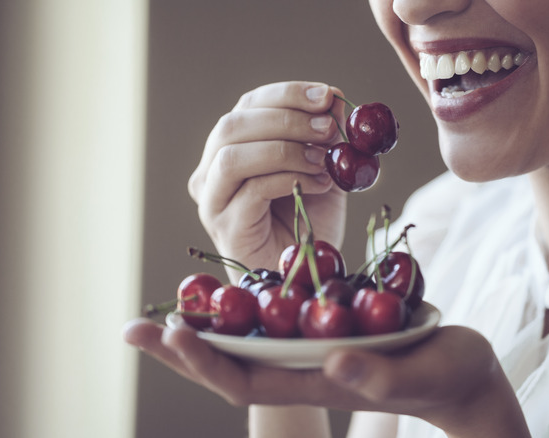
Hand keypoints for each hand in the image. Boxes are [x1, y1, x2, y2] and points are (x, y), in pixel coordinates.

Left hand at [122, 319, 529, 437]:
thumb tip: (334, 360)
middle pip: (231, 360)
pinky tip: (233, 286)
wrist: (463, 372)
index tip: (171, 332)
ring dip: (206, 323)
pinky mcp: (329, 326)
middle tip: (134, 327)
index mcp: (317, 379)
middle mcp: (305, 365)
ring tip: (169, 304)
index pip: (246, 377)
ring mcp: (314, 347)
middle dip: (183, 346)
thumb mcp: (416, 373)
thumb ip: (377, 375)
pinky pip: (278, 316)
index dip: (205, 360)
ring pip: (248, 337)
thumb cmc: (446, 377)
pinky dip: (248, 303)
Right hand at [188, 81, 346, 279]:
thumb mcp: (324, 168)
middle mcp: (212, 169)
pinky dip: (290, 179)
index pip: (250, 104)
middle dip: (287, 119)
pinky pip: (251, 190)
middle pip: (233, 124)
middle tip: (329, 128)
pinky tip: (320, 184)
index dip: (288, 94)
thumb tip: (336, 99)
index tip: (328, 96)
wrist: (302, 270)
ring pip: (233, 156)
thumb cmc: (308, 219)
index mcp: (233, 145)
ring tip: (325, 160)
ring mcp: (213, 199)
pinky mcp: (225, 226)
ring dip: (285, 149)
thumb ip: (327, 138)